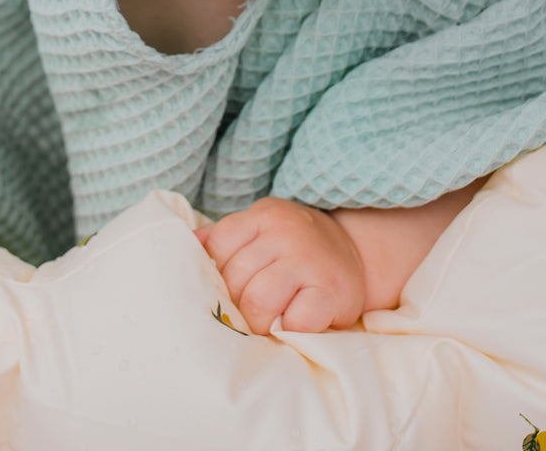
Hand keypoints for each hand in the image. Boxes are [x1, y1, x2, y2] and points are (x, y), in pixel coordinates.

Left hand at [194, 196, 365, 333]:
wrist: (357, 253)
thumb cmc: (296, 248)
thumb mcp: (262, 229)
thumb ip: (227, 237)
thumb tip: (188, 244)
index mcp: (263, 215)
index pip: (218, 245)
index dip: (217, 274)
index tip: (227, 289)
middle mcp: (285, 232)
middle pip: (236, 277)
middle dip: (236, 304)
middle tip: (246, 314)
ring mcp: (309, 260)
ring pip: (260, 300)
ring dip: (258, 323)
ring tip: (265, 325)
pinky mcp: (331, 290)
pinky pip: (296, 320)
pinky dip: (290, 330)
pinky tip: (294, 324)